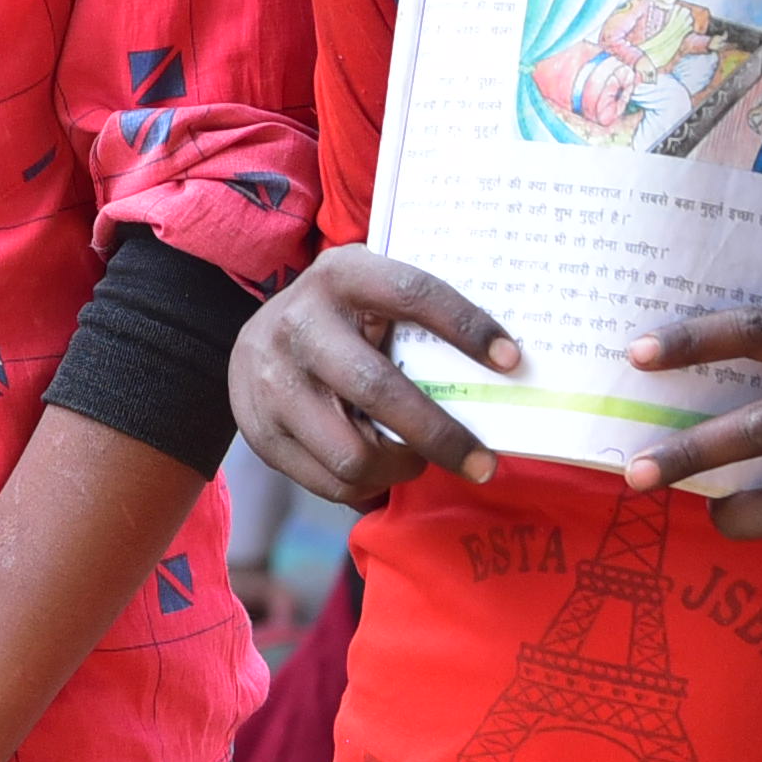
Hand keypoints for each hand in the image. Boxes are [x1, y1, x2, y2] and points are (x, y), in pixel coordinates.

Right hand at [231, 248, 516, 504]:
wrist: (250, 342)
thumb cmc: (338, 319)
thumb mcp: (367, 293)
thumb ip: (413, 316)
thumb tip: (501, 367)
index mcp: (341, 277)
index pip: (411, 293)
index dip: (464, 326)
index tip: (511, 360)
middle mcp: (300, 326)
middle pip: (379, 391)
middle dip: (442, 436)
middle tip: (483, 464)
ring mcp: (273, 383)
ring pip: (353, 454)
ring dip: (400, 466)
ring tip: (417, 459)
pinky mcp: (262, 434)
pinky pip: (330, 482)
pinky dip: (368, 484)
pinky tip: (381, 468)